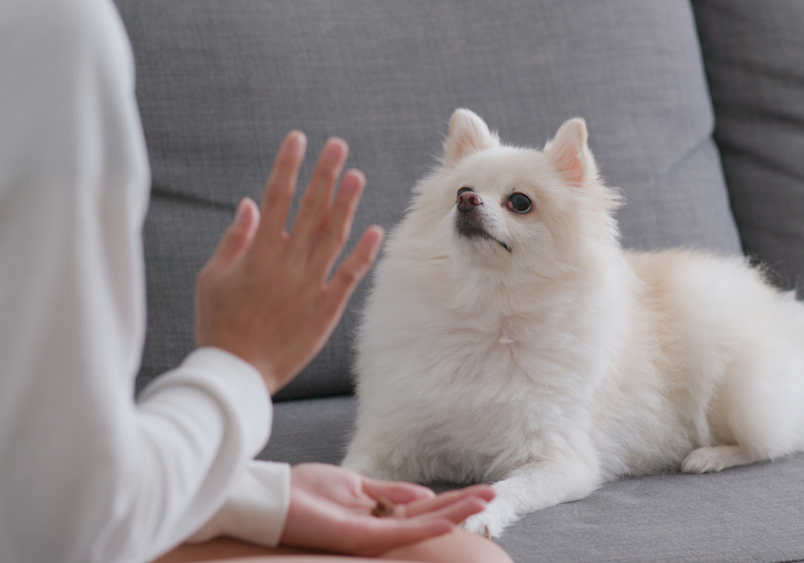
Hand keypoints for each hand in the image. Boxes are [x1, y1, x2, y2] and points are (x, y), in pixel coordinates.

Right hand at [194, 132, 383, 393]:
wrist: (237, 371)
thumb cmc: (219, 323)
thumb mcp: (212, 278)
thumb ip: (233, 240)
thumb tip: (248, 204)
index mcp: (258, 251)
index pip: (275, 198)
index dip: (288, 166)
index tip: (298, 140)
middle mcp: (287, 262)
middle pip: (310, 209)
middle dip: (323, 175)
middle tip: (338, 146)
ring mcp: (309, 284)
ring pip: (333, 236)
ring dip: (346, 205)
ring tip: (357, 176)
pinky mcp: (325, 308)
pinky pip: (348, 276)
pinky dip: (362, 253)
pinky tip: (375, 231)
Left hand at [280, 463, 494, 555]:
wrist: (272, 500)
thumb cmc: (306, 493)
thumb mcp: (354, 484)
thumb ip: (389, 491)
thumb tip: (423, 493)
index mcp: (379, 512)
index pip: (423, 507)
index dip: (451, 499)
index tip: (479, 491)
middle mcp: (380, 525)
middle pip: (429, 516)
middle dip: (461, 505)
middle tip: (493, 495)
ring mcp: (371, 533)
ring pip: (421, 525)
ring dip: (454, 513)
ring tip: (483, 503)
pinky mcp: (358, 536)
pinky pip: (397, 533)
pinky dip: (424, 526)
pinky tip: (448, 519)